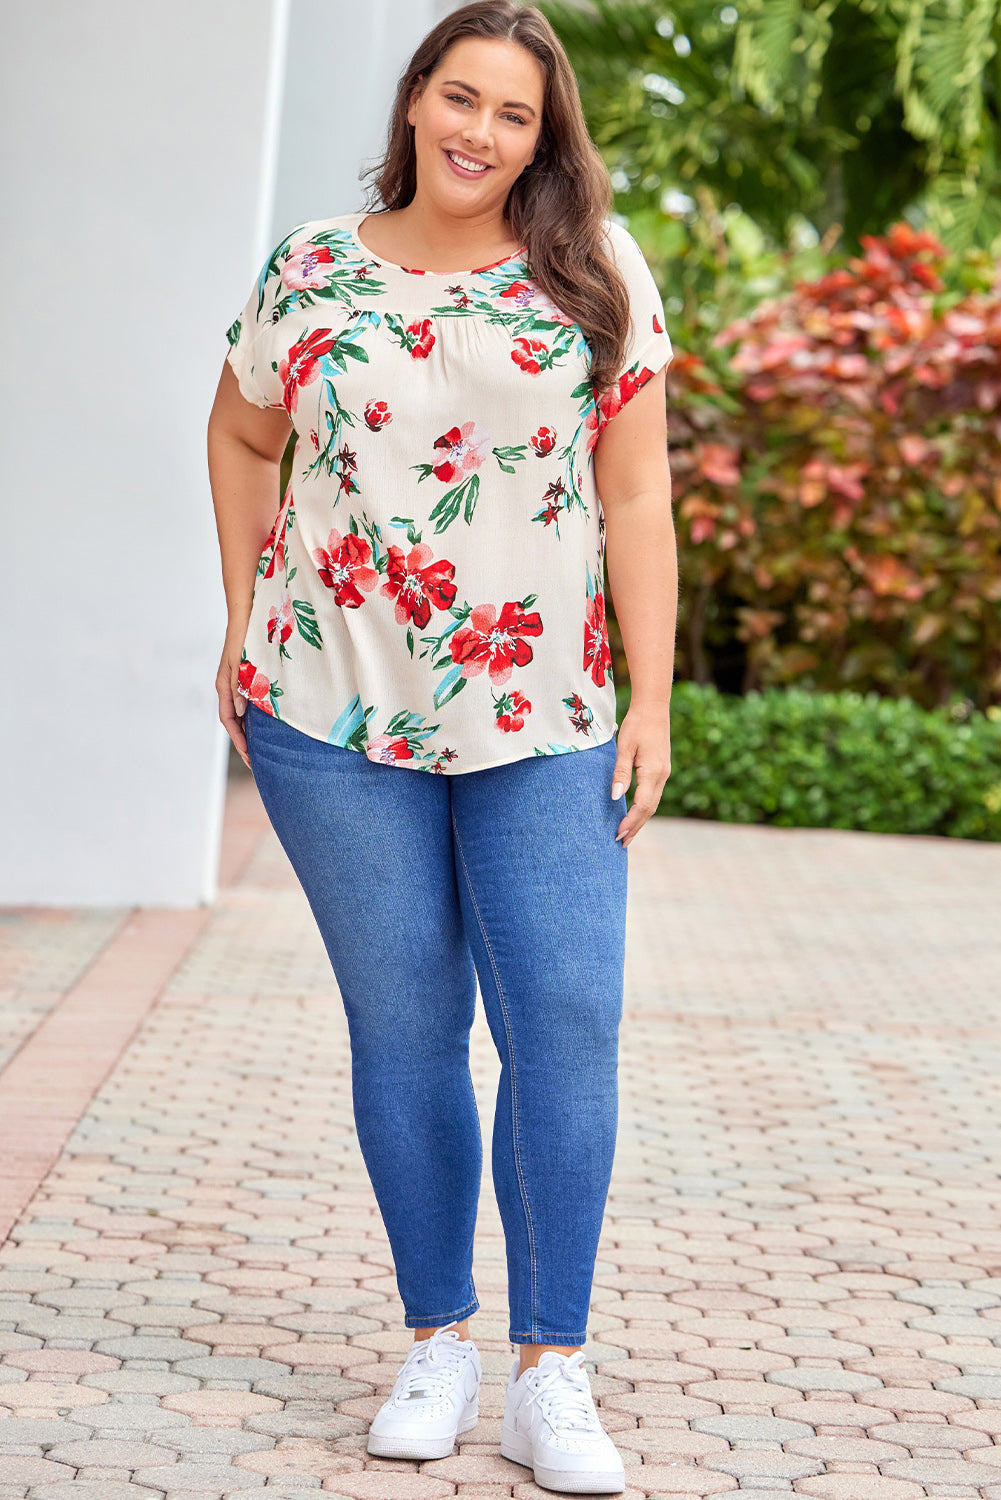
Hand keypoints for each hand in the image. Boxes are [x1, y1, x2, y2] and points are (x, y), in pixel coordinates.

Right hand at [216, 625, 251, 770]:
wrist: (247, 614)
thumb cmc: (245, 637)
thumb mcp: (241, 665)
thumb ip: (239, 688)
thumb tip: (239, 713)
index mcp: (224, 686)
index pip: (228, 720)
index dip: (238, 740)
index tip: (249, 756)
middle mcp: (229, 687)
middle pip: (234, 722)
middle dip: (244, 743)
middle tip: (256, 763)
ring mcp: (237, 684)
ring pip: (241, 715)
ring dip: (249, 733)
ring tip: (261, 751)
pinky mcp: (246, 679)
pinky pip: (248, 705)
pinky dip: (254, 719)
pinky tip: (265, 727)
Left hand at [611, 701, 671, 847]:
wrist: (654, 708)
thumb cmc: (637, 724)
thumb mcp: (625, 747)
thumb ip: (620, 772)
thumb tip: (615, 796)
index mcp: (653, 771)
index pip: (642, 805)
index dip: (630, 822)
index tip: (618, 834)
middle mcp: (662, 776)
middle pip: (650, 809)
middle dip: (636, 827)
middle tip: (621, 843)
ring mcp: (663, 773)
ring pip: (653, 804)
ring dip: (640, 820)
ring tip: (627, 834)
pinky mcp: (661, 770)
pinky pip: (653, 795)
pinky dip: (644, 809)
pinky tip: (635, 814)